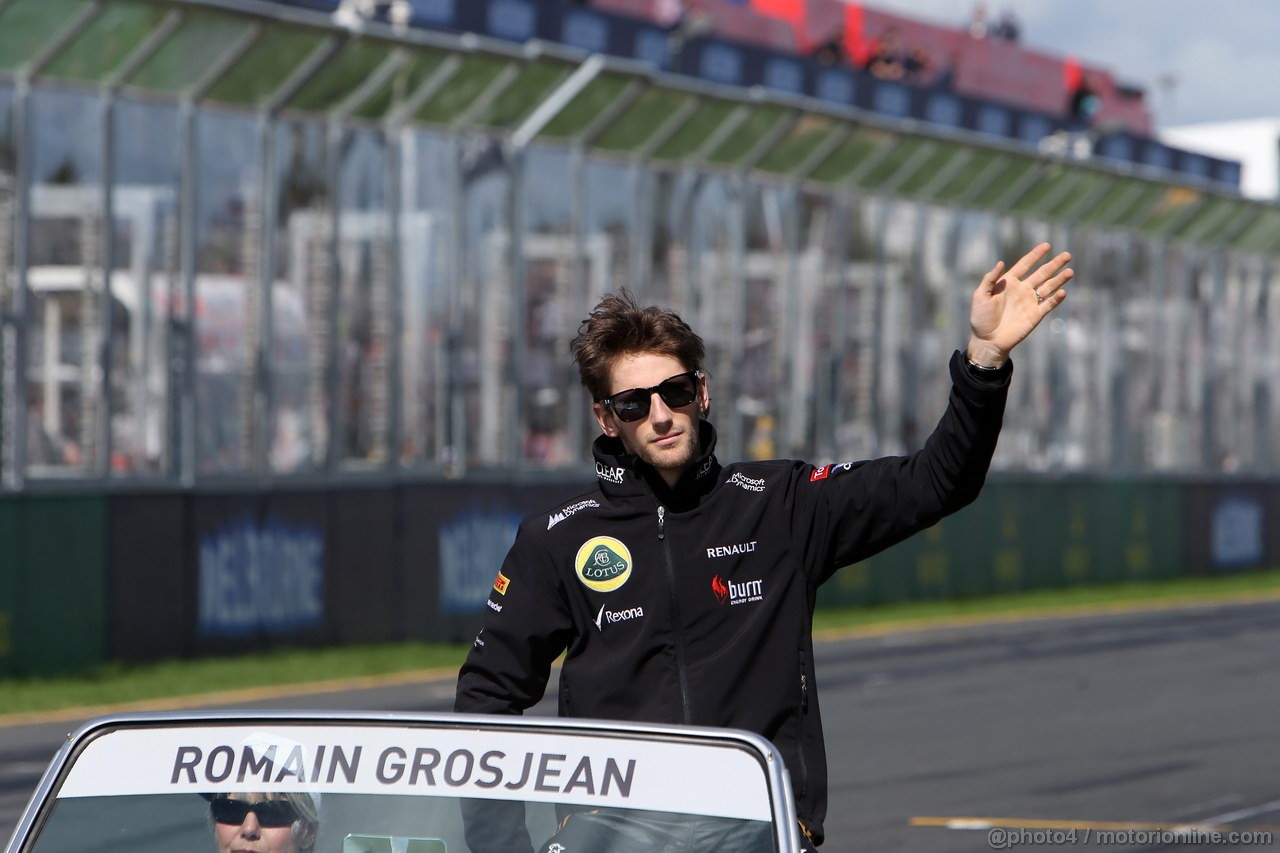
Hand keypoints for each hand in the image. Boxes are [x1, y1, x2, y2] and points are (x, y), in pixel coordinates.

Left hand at [966, 242, 1070, 367]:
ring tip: (1070, 270)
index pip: (1025, 265)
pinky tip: (1062, 292)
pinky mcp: (1035, 315)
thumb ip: (990, 279)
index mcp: (1009, 282)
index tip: (1047, 245)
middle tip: (1067, 255)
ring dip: (1059, 279)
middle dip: (1054, 264)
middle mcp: (1022, 290)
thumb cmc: (981, 318)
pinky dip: (1056, 299)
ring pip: (1048, 287)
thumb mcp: (980, 296)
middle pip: (1042, 273)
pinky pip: (1048, 305)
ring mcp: (1030, 302)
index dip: (1035, 255)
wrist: (987, 340)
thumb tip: (1001, 262)